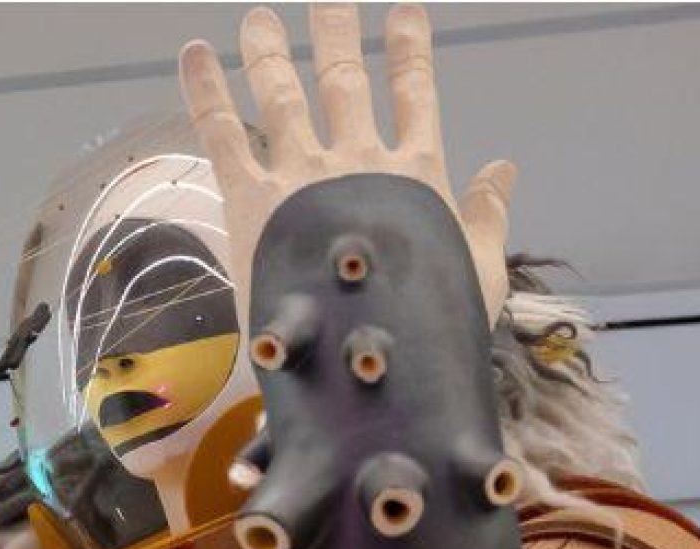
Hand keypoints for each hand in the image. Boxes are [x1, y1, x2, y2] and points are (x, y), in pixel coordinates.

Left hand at [178, 4, 514, 322]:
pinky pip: (222, 133)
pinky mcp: (251, 201)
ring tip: (259, 17)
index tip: (407, 14)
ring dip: (268, 50)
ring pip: (282, 93)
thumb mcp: (477, 271)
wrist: (372, 362)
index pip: (415, 96)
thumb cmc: (429, 330)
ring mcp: (303, 176)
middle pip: (343, 81)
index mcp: (415, 176)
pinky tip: (195, 53)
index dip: (410, 51)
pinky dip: (206, 89)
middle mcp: (357, 162)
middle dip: (334, 36)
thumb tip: (503, 169)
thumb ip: (487, 216)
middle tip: (328, 2)